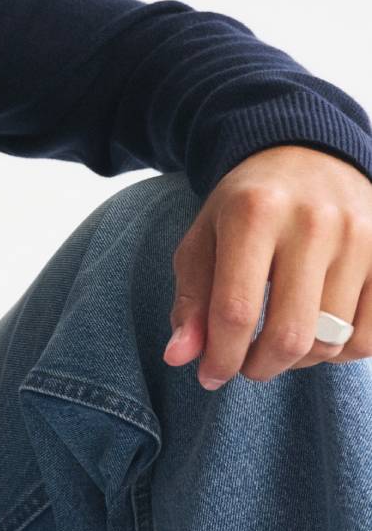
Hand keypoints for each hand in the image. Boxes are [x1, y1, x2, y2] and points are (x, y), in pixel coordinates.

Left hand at [163, 146, 371, 388]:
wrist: (307, 154)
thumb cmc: (245, 208)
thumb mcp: (204, 241)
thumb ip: (190, 300)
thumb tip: (178, 358)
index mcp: (254, 214)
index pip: (236, 310)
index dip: (220, 357)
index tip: (210, 376)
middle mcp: (313, 222)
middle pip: (290, 334)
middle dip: (261, 367)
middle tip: (246, 365)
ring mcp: (361, 237)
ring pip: (332, 341)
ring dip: (298, 361)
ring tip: (277, 343)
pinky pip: (369, 337)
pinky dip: (340, 353)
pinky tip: (317, 334)